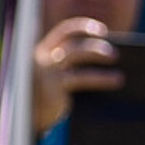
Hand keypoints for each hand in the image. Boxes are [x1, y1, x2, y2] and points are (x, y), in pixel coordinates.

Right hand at [31, 17, 123, 135]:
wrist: (28, 117)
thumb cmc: (48, 96)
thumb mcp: (58, 77)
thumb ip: (72, 66)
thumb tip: (110, 56)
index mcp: (45, 51)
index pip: (64, 31)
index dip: (83, 27)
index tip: (103, 30)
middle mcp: (44, 56)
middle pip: (71, 41)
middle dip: (93, 42)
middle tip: (115, 52)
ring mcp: (47, 70)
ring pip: (75, 53)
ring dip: (97, 53)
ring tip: (116, 60)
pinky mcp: (53, 86)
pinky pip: (82, 77)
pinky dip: (102, 77)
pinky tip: (116, 79)